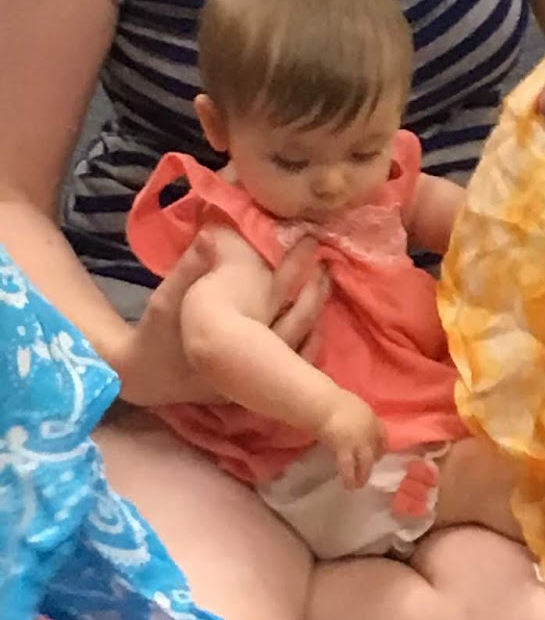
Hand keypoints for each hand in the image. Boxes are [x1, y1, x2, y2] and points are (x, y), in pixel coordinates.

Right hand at [117, 231, 328, 407]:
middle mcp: (247, 361)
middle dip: (314, 290)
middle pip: (294, 322)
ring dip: (316, 314)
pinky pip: (291, 366)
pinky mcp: (252, 386)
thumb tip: (213, 233)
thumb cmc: (155, 334)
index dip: (293, 268)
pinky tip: (319, 323)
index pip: (272, 297)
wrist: (142, 376)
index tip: (310, 242)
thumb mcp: (165, 299)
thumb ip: (190, 268)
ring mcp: (252, 378)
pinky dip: (309, 343)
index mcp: (229, 335)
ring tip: (327, 282)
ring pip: (298, 345)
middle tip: (327, 259)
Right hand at [318, 390, 385, 488]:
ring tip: (358, 485)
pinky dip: (350, 477)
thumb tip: (353, 425)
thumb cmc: (332, 400)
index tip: (380, 454)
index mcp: (370, 416)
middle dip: (373, 462)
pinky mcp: (345, 448)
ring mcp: (358, 440)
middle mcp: (368, 430)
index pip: (382, 433)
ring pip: (366, 462)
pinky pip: (349, 466)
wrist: (324, 403)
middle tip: (367, 471)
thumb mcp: (351, 406)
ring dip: (363, 475)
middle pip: (375, 450)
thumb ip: (356, 417)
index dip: (382, 445)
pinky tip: (348, 485)